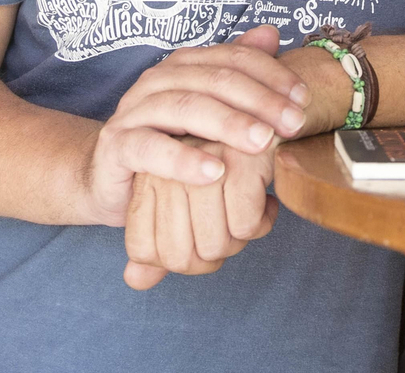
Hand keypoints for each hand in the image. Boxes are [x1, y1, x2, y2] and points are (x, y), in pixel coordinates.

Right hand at [81, 25, 306, 228]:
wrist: (110, 178)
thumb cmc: (169, 145)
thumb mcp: (209, 113)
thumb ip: (238, 74)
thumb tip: (271, 34)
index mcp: (184, 67)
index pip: (233, 57)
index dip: (272, 74)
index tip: (303, 99)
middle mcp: (158, 81)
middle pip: (214, 78)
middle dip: (260, 99)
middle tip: (293, 123)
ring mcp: (134, 110)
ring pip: (185, 106)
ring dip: (228, 123)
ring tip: (262, 142)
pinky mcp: (117, 145)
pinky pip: (150, 147)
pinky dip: (183, 160)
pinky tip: (214, 172)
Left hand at [122, 138, 278, 290]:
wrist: (270, 125)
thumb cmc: (225, 173)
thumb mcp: (183, 207)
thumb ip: (157, 245)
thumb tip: (134, 279)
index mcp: (142, 178)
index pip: (142, 249)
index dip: (175, 260)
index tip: (199, 241)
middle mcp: (164, 165)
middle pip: (177, 256)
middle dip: (210, 256)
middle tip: (228, 228)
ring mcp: (200, 160)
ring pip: (213, 246)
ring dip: (237, 241)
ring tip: (246, 211)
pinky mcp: (240, 157)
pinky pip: (244, 226)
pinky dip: (260, 223)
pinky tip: (265, 200)